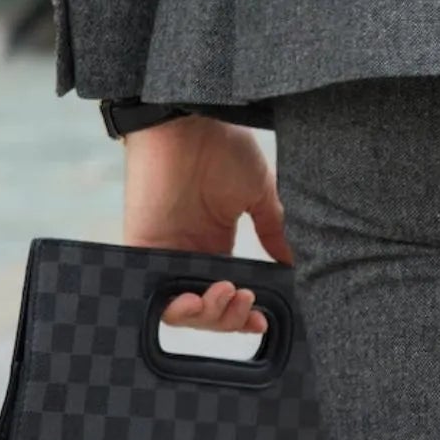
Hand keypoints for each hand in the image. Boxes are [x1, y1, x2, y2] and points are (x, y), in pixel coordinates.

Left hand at [121, 113, 293, 333]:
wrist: (188, 119)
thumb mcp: (259, 191)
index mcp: (217, 245)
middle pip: (207, 313)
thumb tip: (297, 261)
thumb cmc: (223, 146)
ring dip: (208, 315)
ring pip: (181, 312)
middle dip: (229, 319)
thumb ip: (274, 228)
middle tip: (247, 301)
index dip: (243, 317)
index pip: (228, 298)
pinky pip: (151, 297)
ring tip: (228, 293)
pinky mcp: (142, 252)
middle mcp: (190, 255)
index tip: (264, 320)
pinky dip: (175, 309)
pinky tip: (195, 302)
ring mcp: (165, 256)